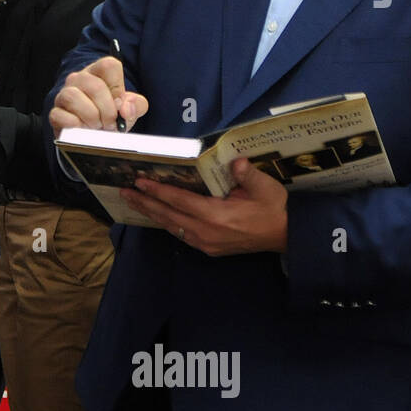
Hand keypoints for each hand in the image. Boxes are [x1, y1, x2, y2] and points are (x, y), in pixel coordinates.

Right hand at [49, 56, 148, 132]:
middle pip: (95, 85)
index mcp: (98, 73)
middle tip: (110, 123)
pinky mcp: (55, 113)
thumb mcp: (128, 111)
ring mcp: (64, 95)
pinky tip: (82, 131)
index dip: (118, 87)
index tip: (119, 104)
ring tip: (96, 127)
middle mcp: (79, 79)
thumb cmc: (109, 119)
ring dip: (90, 117)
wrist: (91, 139)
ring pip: (73, 97)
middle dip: (107, 110)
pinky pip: (61, 116)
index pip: (109, 65)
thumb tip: (125, 108)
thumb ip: (136, 106)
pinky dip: (76, 126)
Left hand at [121, 157, 288, 255]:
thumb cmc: (274, 209)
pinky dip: (166, 223)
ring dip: (151, 214)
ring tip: (134, 202)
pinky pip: (181, 234)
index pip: (179, 201)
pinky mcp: (209, 248)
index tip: (139, 183)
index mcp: (216, 215)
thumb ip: (248, 174)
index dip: (157, 192)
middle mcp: (206, 231)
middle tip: (124, 192)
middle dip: (144, 203)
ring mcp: (206, 242)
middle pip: (168, 215)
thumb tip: (235, 161)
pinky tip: (157, 216)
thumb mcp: (266, 188)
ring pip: (171, 226)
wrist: (286, 236)